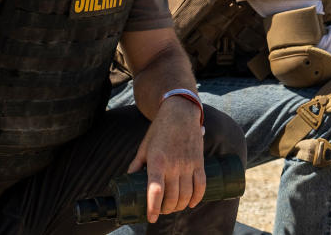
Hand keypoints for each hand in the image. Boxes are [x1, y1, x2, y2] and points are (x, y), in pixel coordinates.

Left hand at [127, 96, 205, 222]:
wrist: (180, 113)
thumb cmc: (159, 130)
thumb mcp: (144, 147)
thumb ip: (136, 165)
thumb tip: (129, 180)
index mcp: (157, 161)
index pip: (155, 190)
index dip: (153, 208)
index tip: (151, 218)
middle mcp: (173, 165)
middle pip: (172, 197)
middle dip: (166, 209)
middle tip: (162, 210)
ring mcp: (188, 164)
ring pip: (186, 194)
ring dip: (180, 205)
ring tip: (174, 207)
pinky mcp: (199, 162)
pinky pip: (201, 185)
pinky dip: (197, 198)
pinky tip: (191, 203)